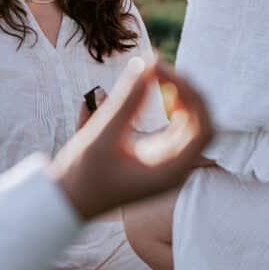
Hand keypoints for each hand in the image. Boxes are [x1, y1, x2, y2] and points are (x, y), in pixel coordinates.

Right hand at [49, 58, 212, 220]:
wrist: (67, 203)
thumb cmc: (81, 176)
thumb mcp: (101, 137)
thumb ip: (126, 102)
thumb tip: (144, 66)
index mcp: (169, 172)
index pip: (202, 127)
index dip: (189, 94)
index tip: (161, 71)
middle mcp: (176, 170)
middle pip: (201, 123)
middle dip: (185, 91)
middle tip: (158, 67)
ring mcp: (169, 164)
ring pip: (192, 123)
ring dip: (179, 95)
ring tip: (155, 73)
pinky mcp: (158, 158)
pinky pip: (178, 127)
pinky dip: (171, 105)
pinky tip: (156, 89)